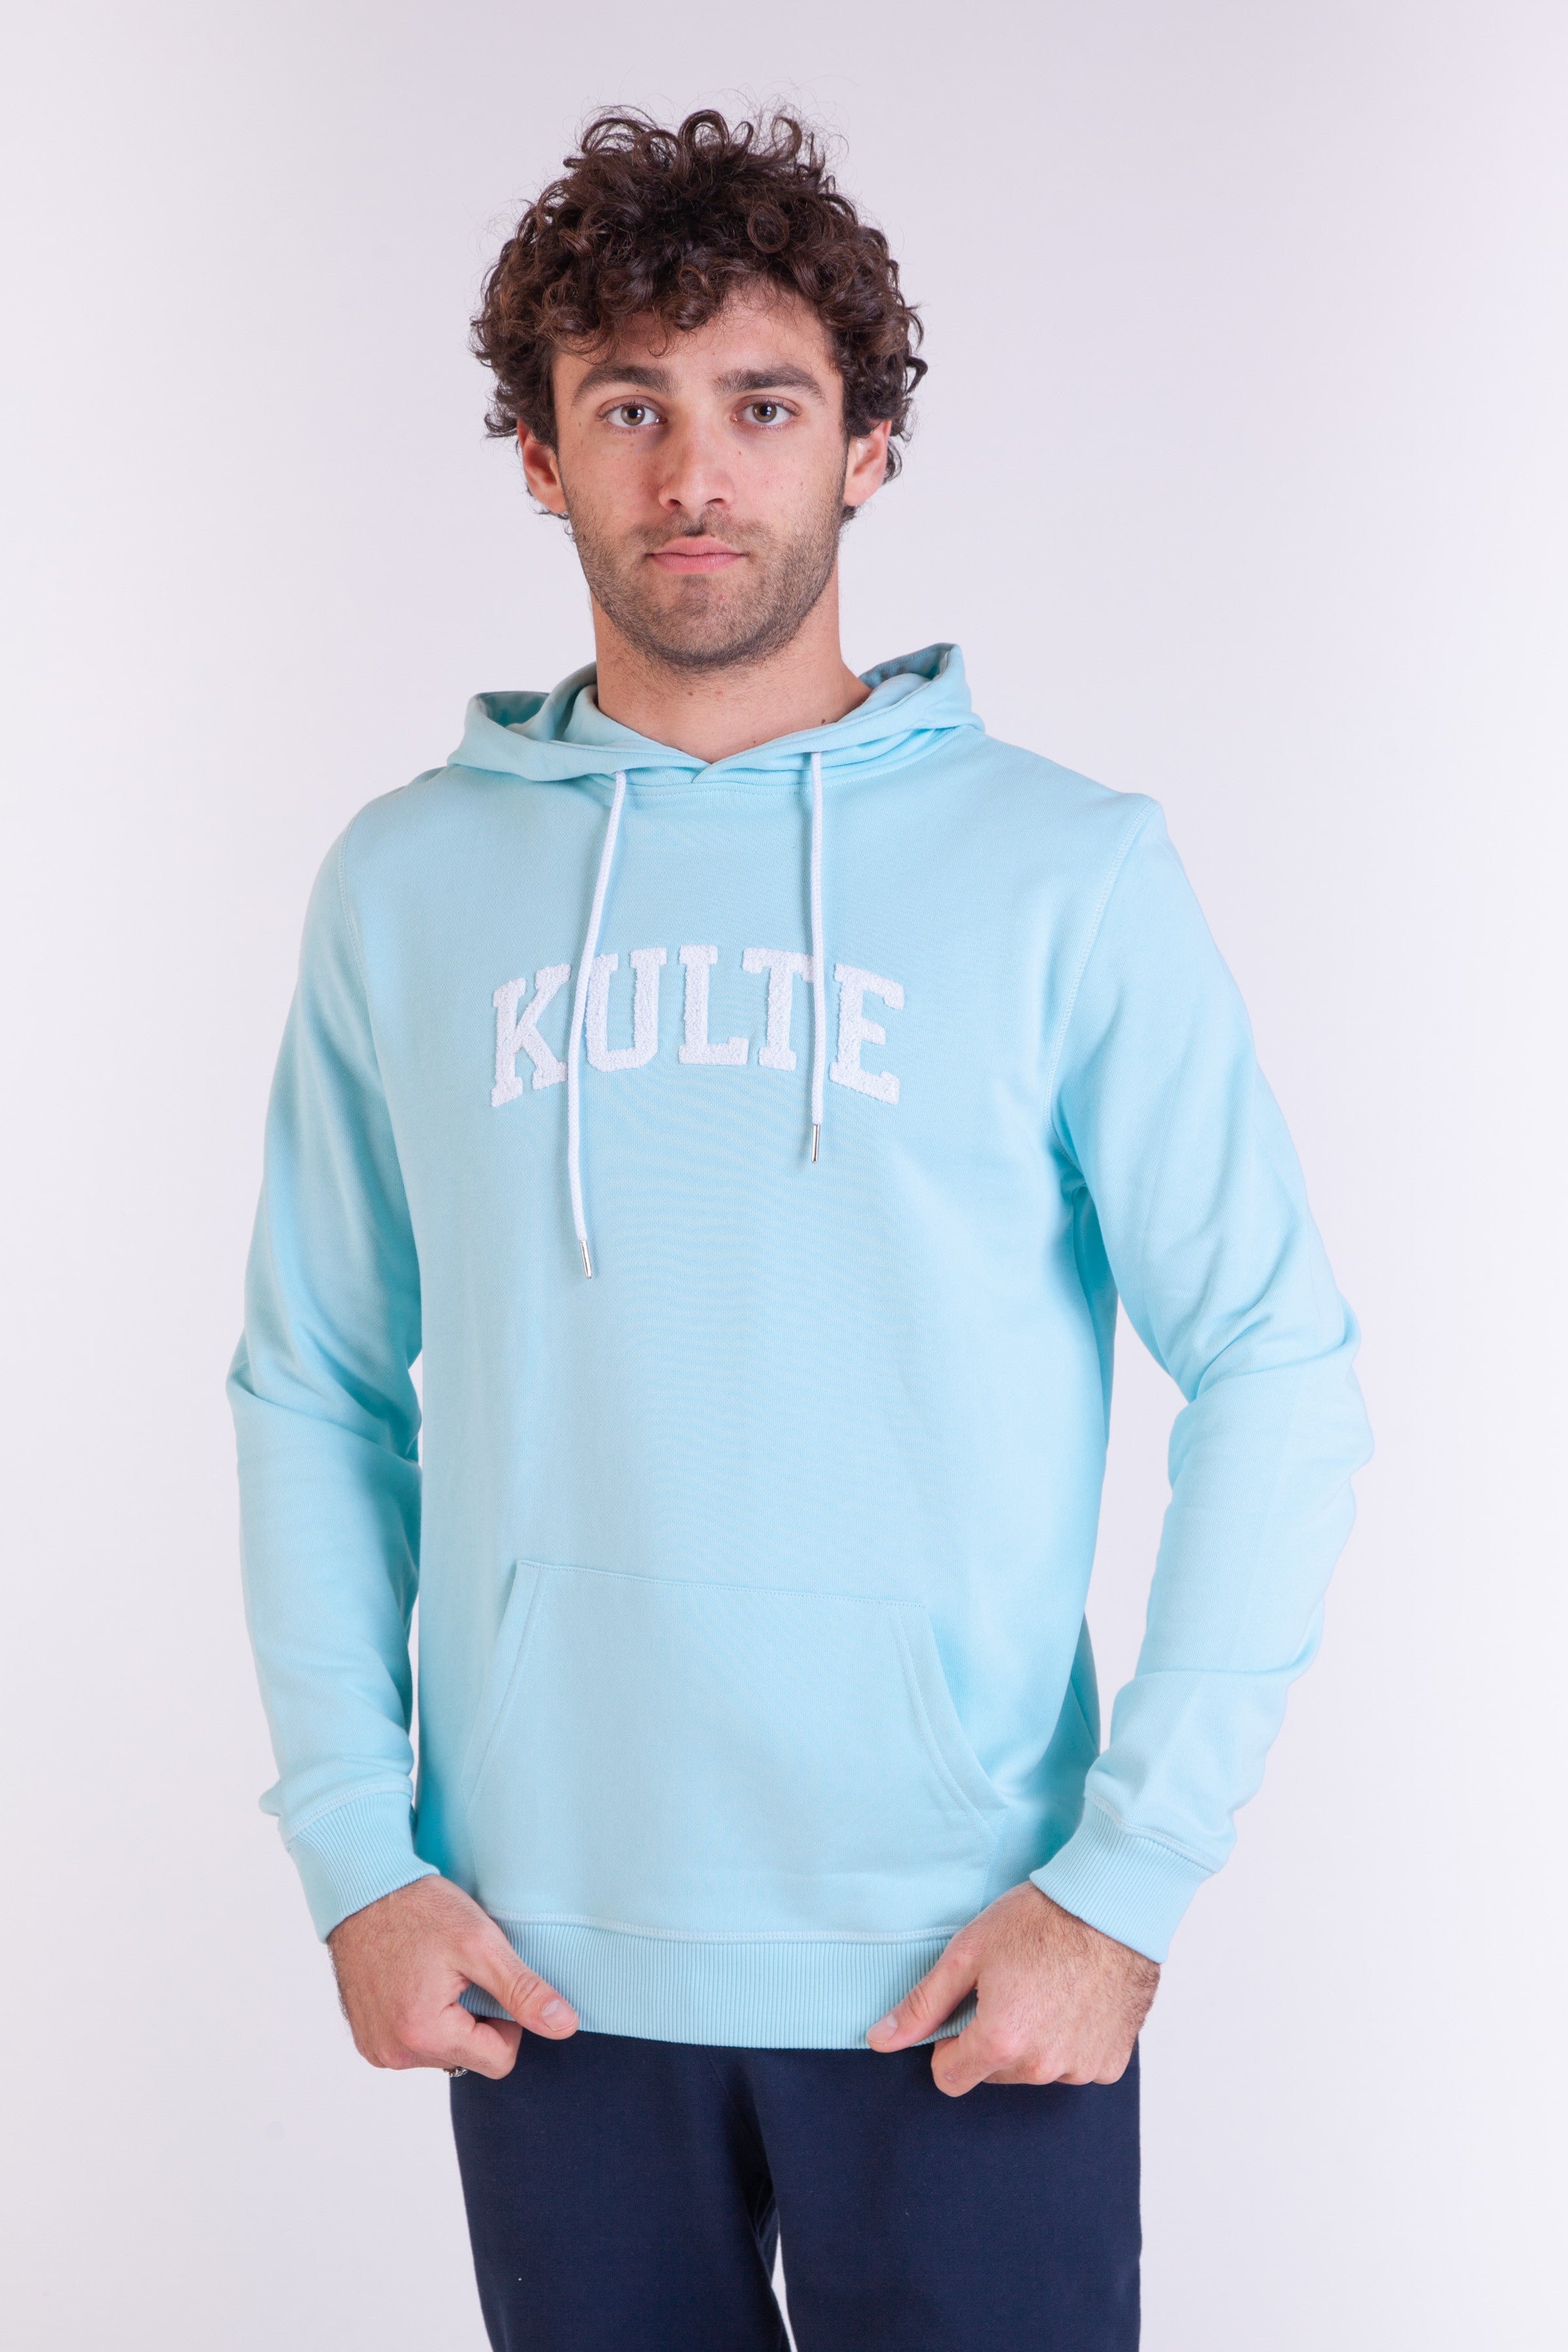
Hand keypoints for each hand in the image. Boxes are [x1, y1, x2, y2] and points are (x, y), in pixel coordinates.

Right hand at [326, 1875, 578, 2077]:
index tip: (489, 1980)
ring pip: (444, 2052)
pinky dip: (425, 2019)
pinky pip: (415, 2046)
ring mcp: (377, 2050)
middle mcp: (395, 2055)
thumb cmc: (420, 1909)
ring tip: (435, 1973)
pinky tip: (416, 1981)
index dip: (508, 2020)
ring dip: (451, 2020)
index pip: (499, 2061)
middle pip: (470, 2057)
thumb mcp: (481, 1943)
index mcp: (425, 2036)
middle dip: (477, 2020)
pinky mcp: (367, 2040)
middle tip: (461, 1972)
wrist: (361, 1889)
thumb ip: (523, 1991)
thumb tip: (564, 2027)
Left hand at [866, 1882, 1158, 2095]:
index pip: (949, 2078)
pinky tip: (1075, 2000)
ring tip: (1045, 1987)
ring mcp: (1080, 2069)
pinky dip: (1070, 2041)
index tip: (965, 2010)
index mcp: (1000, 2043)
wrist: (1112, 1904)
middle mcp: (1041, 2068)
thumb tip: (880, 2039)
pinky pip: (1075, 2065)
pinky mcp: (1111, 2063)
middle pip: (993, 2072)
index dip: (948, 2044)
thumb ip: (923, 2004)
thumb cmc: (1039, 1919)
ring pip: (1035, 2071)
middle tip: (1009, 1987)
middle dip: (992, 2040)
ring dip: (1032, 2042)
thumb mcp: (967, 1952)